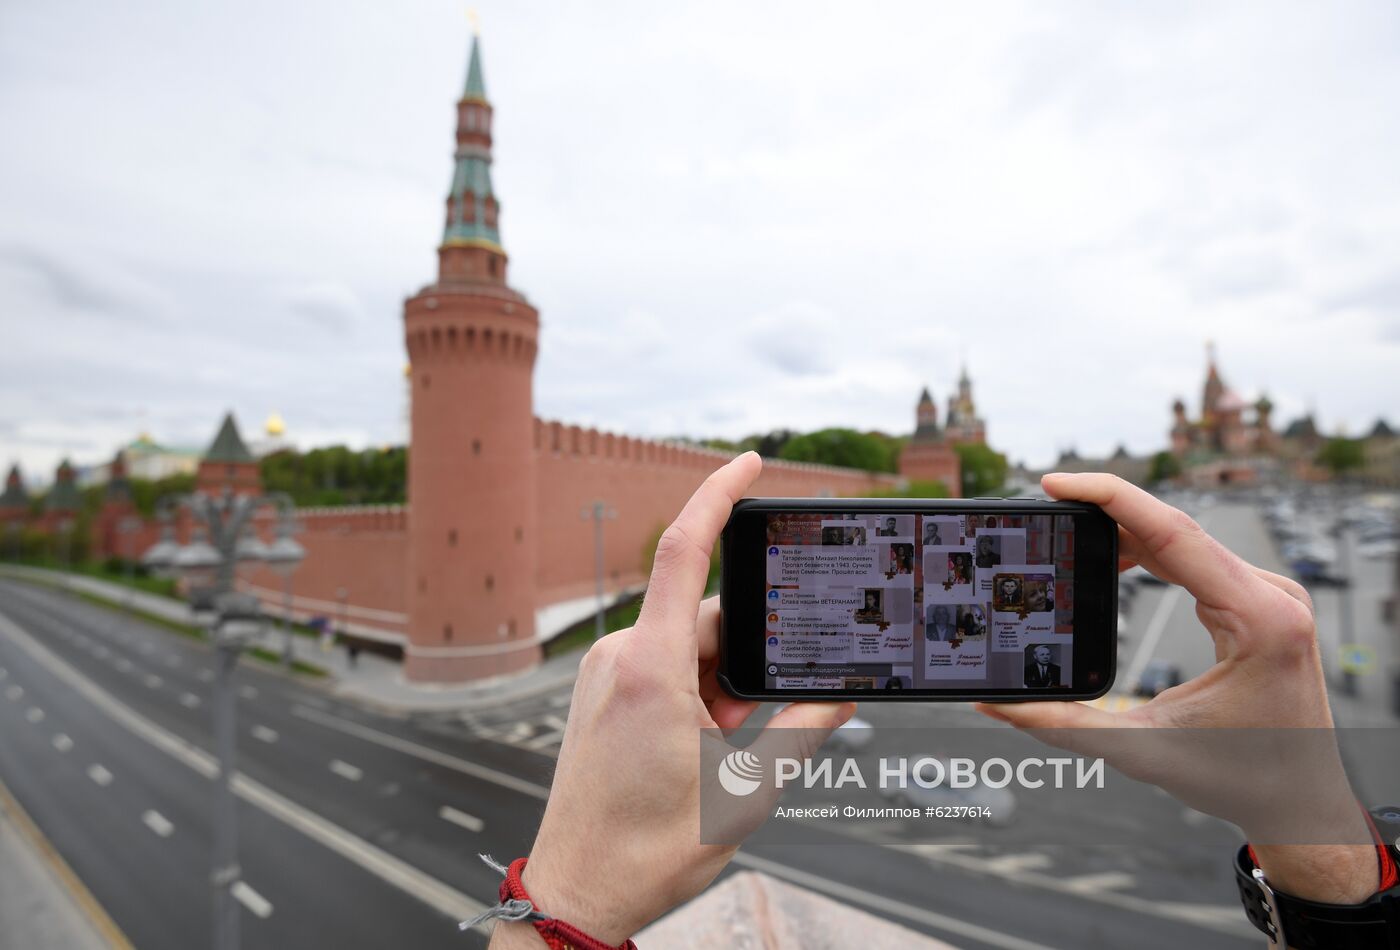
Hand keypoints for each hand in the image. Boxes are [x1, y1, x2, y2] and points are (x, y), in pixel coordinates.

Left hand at [490, 453, 853, 946]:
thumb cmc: (645, 849)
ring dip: (724, 687)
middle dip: (750, 660)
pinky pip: (667, 666)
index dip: (720, 493)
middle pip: (711, 618)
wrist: (578, 891)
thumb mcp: (745, 791)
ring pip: (692, 648)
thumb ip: (802, 731)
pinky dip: (700, 693)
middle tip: (751, 731)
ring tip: (722, 755)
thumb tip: (846, 693)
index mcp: (653, 668)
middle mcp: (623, 657)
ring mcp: (608, 674)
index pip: (688, 550)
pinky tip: (706, 747)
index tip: (752, 460)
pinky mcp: (605, 692)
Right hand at [976, 473, 1379, 905]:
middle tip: (1044, 504)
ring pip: (1183, 539)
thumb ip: (1062, 725)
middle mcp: (1271, 594)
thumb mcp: (1142, 749)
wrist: (1301, 802)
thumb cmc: (1241, 778)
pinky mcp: (1258, 603)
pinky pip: (1196, 559)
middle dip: (1104, 510)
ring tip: (1068, 529)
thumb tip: (994, 705)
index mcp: (1258, 618)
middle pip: (1173, 527)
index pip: (1172, 531)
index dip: (1109, 497)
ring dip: (1125, 530)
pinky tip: (1116, 556)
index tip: (1055, 482)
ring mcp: (1268, 594)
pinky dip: (1150, 552)